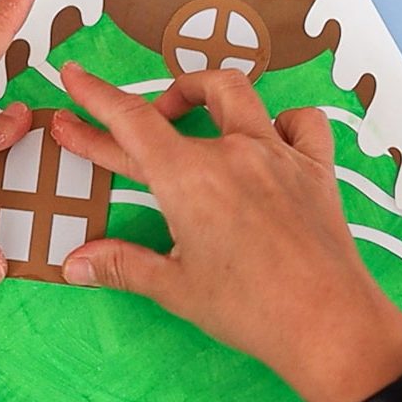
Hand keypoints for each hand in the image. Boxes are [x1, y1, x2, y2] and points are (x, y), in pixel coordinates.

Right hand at [51, 64, 401, 401]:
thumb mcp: (175, 287)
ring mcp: (278, 153)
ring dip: (201, 92)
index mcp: (188, 178)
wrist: (330, 326)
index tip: (73, 75)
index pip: (130, 122)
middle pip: (170, 110)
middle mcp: (231, 152)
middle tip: (103, 124)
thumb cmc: (248, 309)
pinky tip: (268, 138)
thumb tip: (71, 265)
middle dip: (130, 111)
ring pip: (236, 93)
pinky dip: (279, 120)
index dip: (95, 96)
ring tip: (183, 112)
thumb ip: (119, 265)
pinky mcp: (315, 167)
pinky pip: (300, 122)